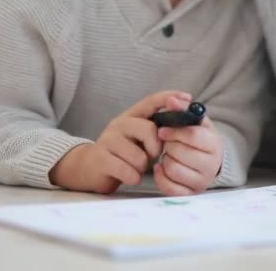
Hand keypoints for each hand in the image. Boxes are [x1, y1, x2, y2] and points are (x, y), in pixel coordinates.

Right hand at [49, 91, 191, 193]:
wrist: (89, 167)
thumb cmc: (122, 154)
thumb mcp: (139, 138)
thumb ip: (156, 130)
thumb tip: (183, 126)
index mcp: (131, 116)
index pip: (151, 101)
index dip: (169, 98)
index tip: (187, 98)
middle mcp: (119, 124)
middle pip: (148, 129)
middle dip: (155, 147)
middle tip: (152, 156)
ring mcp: (108, 140)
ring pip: (139, 156)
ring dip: (142, 167)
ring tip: (135, 167)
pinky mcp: (101, 158)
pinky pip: (127, 170)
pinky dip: (133, 177)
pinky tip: (129, 176)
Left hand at [154, 97, 223, 195]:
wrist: (208, 161)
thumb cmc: (199, 139)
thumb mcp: (195, 122)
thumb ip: (183, 108)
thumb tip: (171, 99)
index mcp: (214, 144)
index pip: (192, 136)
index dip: (174, 131)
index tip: (162, 130)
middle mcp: (211, 166)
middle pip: (179, 153)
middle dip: (168, 146)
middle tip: (167, 143)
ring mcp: (201, 182)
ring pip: (172, 169)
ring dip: (165, 160)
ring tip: (168, 155)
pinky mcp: (190, 194)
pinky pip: (169, 187)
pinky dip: (160, 176)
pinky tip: (162, 167)